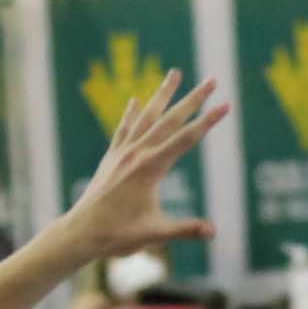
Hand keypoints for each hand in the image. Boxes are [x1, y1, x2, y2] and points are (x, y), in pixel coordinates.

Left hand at [59, 70, 228, 259]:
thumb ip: (185, 230)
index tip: (226, 105)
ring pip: (146, 116)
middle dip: (193, 99)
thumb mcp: (155, 234)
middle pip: (170, 120)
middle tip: (212, 80)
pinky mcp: (111, 158)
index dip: (209, 121)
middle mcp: (137, 153)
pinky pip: (124, 129)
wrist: (81, 232)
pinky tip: (135, 100)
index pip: (186, 139)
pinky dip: (131, 114)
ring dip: (163, 94)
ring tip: (175, 73)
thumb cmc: (118, 235)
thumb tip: (213, 231)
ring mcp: (122, 153)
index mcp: (150, 168)